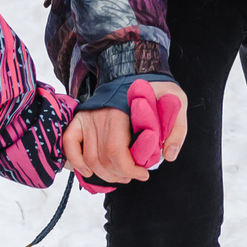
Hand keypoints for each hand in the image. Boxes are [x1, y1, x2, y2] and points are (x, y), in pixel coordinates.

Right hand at [64, 80, 187, 186]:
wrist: (135, 70)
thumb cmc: (156, 88)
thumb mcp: (176, 100)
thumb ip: (176, 129)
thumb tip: (169, 155)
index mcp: (121, 112)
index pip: (116, 151)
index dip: (128, 169)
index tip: (143, 174)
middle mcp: (100, 116)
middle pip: (102, 158)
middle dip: (119, 174)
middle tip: (132, 176)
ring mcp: (87, 118)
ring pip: (89, 157)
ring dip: (103, 174)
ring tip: (119, 176)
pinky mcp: (79, 119)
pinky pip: (69, 143)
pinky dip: (76, 161)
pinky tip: (88, 171)